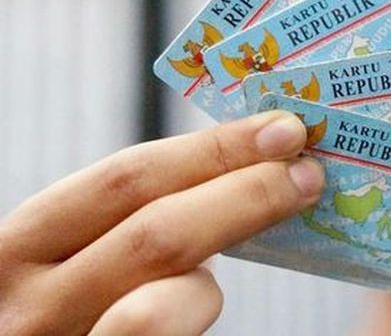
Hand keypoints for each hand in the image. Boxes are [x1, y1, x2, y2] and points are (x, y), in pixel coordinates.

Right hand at [0, 111, 324, 334]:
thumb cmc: (61, 304)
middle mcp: (26, 306)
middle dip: (247, 195)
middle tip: (307, 173)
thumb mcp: (65, 253)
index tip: (279, 130)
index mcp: (17, 248)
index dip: (213, 150)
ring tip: (211, 276)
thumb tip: (237, 167)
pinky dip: (192, 314)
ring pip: (163, 306)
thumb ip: (122, 219)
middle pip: (156, 234)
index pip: (125, 180)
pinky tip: (190, 306)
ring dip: (209, 283)